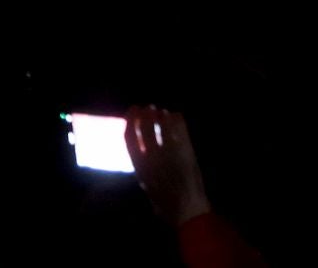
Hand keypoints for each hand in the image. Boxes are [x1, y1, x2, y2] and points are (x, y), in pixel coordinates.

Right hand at [125, 106, 210, 226]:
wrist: (188, 210)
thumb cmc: (165, 204)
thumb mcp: (147, 186)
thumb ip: (143, 168)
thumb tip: (142, 151)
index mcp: (140, 167)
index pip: (129, 138)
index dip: (130, 122)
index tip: (131, 112)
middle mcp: (153, 157)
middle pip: (145, 128)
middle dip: (145, 114)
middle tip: (148, 107)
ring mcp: (170, 153)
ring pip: (162, 125)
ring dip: (161, 115)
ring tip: (161, 111)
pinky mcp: (186, 151)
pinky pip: (180, 129)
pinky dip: (176, 120)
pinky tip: (175, 116)